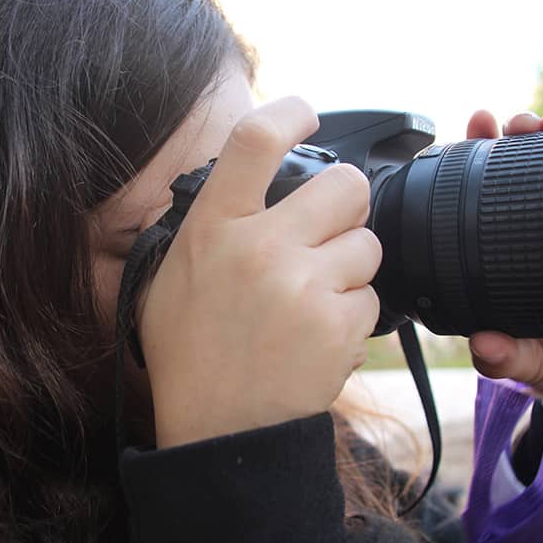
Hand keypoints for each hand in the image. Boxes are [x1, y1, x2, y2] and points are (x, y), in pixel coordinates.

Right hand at [138, 97, 381, 448]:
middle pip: (346, 185)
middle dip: (345, 206)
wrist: (219, 432)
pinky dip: (352, 314)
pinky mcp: (340, 325)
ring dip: (350, 268)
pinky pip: (372, 297)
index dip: (289, 110)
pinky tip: (318, 336)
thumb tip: (239, 186)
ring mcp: (305, 286)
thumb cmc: (191, 355)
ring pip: (368, 245)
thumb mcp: (170, 280)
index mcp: (214, 229)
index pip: (255, 139)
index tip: (306, 112)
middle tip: (327, 232)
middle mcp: (261, 247)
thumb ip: (207, 229)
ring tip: (313, 300)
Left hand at [465, 103, 542, 446]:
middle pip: (525, 170)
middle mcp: (537, 237)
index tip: (475, 130)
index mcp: (504, 260)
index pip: (484, 199)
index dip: (477, 162)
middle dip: (521, 137)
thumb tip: (485, 347)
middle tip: (522, 123)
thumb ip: (509, 361)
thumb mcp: (534, 367)